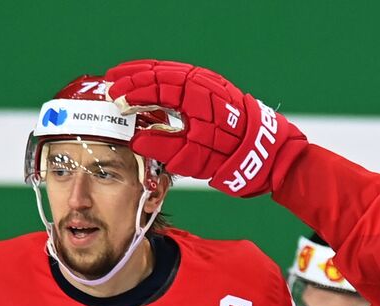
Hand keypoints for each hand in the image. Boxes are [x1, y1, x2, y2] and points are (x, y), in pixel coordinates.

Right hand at [106, 59, 304, 196]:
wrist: (268, 154)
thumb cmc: (232, 158)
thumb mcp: (192, 159)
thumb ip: (161, 146)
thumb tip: (135, 139)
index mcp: (195, 97)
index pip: (156, 86)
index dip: (132, 91)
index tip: (114, 96)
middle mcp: (202, 84)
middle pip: (161, 72)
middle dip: (134, 76)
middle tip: (111, 81)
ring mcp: (209, 84)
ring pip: (171, 72)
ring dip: (146, 75)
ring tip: (124, 79)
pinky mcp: (213, 90)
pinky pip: (181, 78)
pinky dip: (162, 80)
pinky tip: (151, 86)